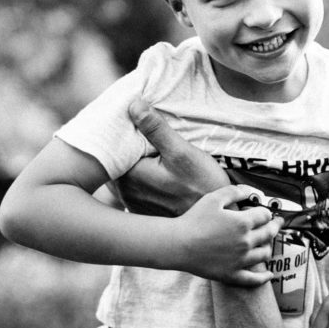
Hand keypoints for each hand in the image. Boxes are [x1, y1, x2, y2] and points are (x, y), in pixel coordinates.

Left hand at [114, 99, 230, 215]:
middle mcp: (125, 193)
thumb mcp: (182, 152)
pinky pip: (131, 188)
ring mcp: (131, 204)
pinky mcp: (140, 211)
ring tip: (149, 153)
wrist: (215, 221)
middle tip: (140, 134)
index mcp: (130, 176)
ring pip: (123, 175)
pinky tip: (153, 173)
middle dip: (124, 149)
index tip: (131, 122)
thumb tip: (134, 105)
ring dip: (131, 164)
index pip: (113, 148)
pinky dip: (137, 179)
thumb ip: (155, 129)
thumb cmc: (202, 185)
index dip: (121, 133)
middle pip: (117, 162)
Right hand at [167, 185, 280, 285]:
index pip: (265, 215)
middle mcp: (246, 242)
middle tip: (278, 223)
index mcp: (243, 223)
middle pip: (269, 234)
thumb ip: (234, 191)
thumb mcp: (214, 198)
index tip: (262, 211)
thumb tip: (251, 191)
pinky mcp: (232, 275)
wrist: (178, 245)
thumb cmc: (194, 220)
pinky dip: (264, 278)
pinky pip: (253, 280)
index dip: (266, 211)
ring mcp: (240, 260)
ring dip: (269, 247)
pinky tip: (270, 275)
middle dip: (275, 226)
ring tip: (267, 243)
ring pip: (265, 254)